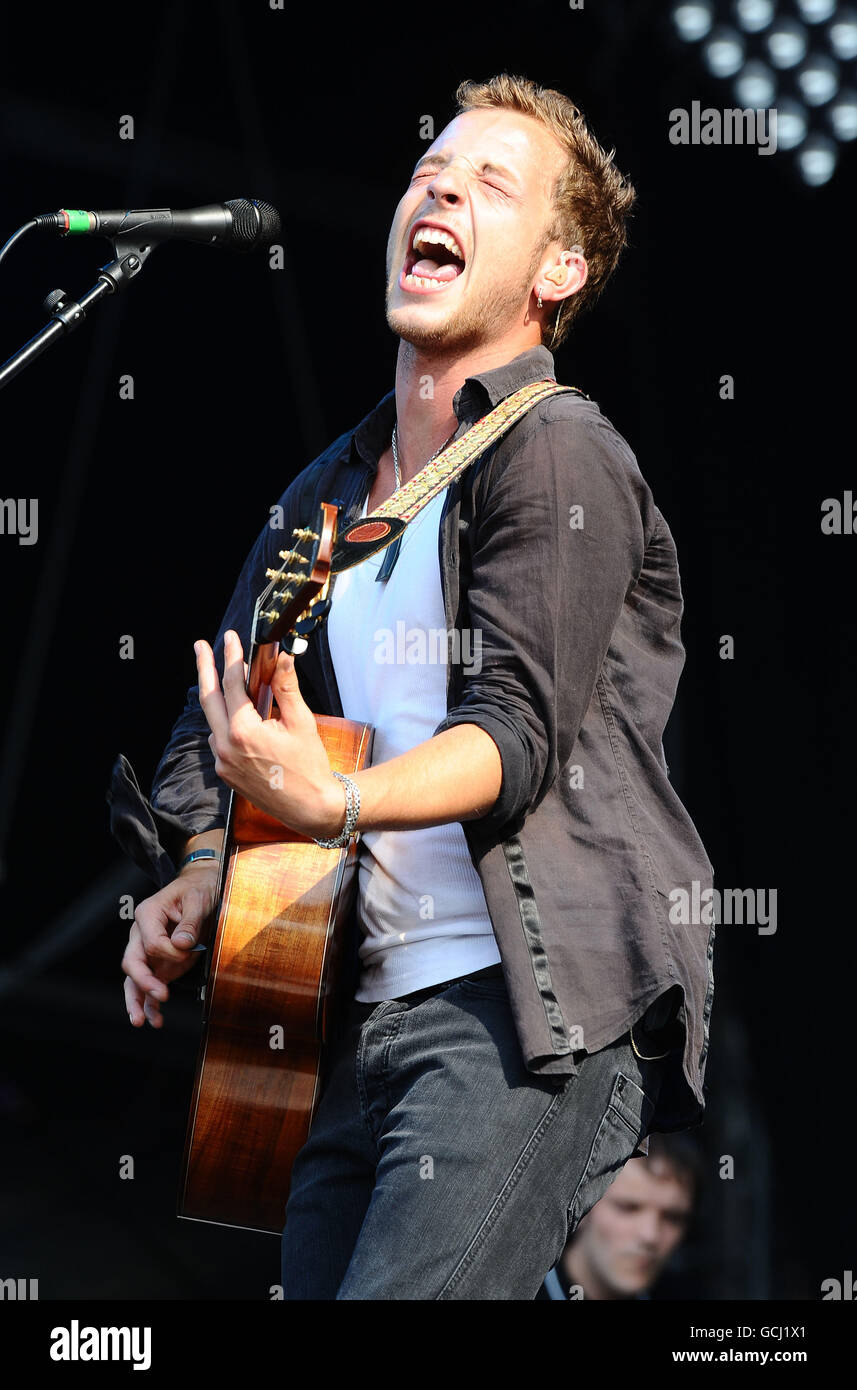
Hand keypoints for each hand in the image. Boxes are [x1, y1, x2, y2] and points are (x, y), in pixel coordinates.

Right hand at [122, 863, 218, 1027]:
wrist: (201, 886)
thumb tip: (182, 945)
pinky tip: (155, 1019)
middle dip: (144, 982)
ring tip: (141, 1021)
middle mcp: (141, 933)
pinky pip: (148, 985)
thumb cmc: (198, 889)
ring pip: (133, 979)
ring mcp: (148, 950)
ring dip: (137, 1000)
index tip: (188, 952)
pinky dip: (149, 1003)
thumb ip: (190, 922)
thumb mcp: (199, 899)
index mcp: (148, 914)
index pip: (151, 942)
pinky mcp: (158, 962)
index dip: (169, 952)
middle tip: (161, 995)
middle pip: (132, 962)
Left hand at [195, 631, 344, 839]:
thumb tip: (283, 658)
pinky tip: (236, 713)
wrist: (310, 807)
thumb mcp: (301, 722)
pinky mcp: (226, 773)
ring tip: (224, 677)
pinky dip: (224, 721)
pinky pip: (219, 739)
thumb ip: (287, 688)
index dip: (232, 657)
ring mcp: (223, 762)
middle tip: (202, 646)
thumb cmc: (309, 767)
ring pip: (213, 720)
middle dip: (205, 669)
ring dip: (217, 697)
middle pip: (209, 699)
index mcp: (243, 731)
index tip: (232, 638)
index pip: (232, 684)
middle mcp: (226, 747)